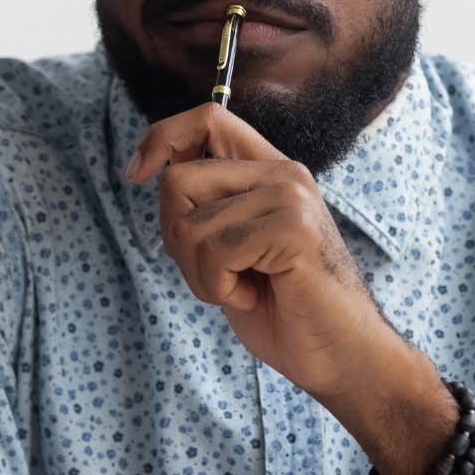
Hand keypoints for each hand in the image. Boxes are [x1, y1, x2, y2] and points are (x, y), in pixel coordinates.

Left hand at [124, 102, 398, 403]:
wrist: (340, 356)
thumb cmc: (283, 309)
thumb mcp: (231, 247)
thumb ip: (204, 206)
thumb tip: (151, 169)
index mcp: (270, 171)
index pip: (207, 118)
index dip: (161, 138)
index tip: (135, 174)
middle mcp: (283, 173)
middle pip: (179, 179)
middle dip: (176, 238)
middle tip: (216, 273)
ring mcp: (291, 197)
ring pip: (189, 224)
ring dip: (199, 274)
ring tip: (240, 288)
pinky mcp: (293, 228)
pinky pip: (214, 251)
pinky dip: (218, 287)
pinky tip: (251, 296)